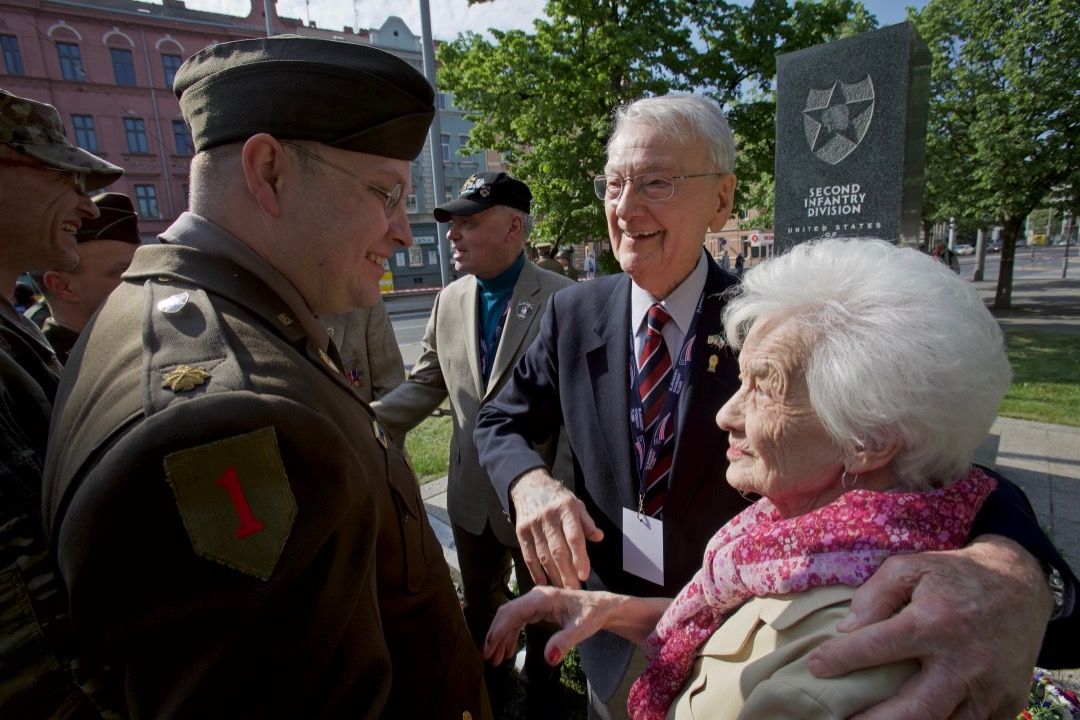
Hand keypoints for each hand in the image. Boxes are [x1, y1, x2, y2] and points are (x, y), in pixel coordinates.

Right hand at [483, 586, 615, 666]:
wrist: (603, 607)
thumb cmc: (594, 614)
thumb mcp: (583, 629)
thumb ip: (565, 642)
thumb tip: (548, 659)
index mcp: (543, 598)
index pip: (513, 612)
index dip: (498, 630)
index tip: (489, 649)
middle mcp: (536, 596)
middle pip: (507, 613)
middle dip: (495, 635)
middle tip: (489, 657)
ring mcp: (535, 601)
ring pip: (510, 617)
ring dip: (501, 637)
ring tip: (496, 659)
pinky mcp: (537, 608)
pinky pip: (518, 620)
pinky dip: (510, 635)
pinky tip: (509, 651)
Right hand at [510, 469, 602, 588]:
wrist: (529, 485)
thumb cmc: (557, 498)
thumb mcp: (576, 503)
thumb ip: (587, 522)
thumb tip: (599, 537)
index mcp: (566, 509)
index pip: (574, 537)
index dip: (580, 558)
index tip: (584, 575)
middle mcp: (549, 517)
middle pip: (558, 550)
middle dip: (567, 573)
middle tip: (574, 590)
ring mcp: (533, 525)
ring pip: (543, 556)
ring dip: (553, 575)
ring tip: (562, 590)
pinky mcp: (521, 532)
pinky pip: (528, 556)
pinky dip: (535, 572)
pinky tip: (543, 583)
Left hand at [806, 536, 1049, 718]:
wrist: (1022, 585)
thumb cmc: (956, 576)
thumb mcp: (912, 566)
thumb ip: (876, 594)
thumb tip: (847, 629)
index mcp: (935, 622)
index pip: (878, 646)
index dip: (841, 659)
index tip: (814, 667)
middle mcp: (963, 660)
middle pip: (916, 707)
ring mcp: (989, 687)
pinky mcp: (1007, 701)